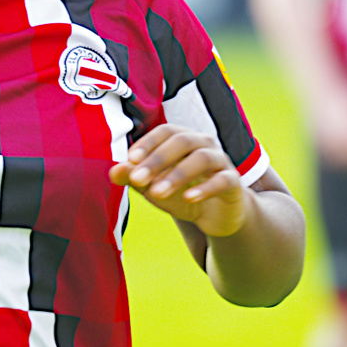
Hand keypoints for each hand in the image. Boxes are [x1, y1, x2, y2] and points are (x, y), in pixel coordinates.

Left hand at [109, 124, 248, 237]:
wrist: (216, 215)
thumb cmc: (182, 193)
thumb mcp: (154, 187)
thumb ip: (134, 178)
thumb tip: (113, 171)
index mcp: (182, 138)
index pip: (165, 131)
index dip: (148, 143)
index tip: (130, 160)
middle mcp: (203, 143)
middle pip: (181, 141)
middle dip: (157, 159)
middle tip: (137, 179)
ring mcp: (221, 160)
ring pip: (202, 157)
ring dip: (177, 174)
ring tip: (157, 192)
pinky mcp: (234, 182)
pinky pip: (223, 179)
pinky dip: (205, 188)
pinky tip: (189, 198)